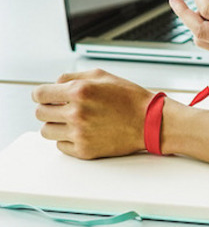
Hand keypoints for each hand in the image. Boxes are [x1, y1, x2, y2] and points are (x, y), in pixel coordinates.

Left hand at [32, 69, 153, 158]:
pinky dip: (67, 139)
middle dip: (49, 109)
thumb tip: (53, 85)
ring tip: (72, 121)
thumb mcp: (103, 76)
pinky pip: (60, 146)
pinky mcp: (84, 150)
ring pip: (46, 131)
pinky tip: (83, 132)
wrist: (150, 122)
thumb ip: (73, 77)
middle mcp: (76, 112)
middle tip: (64, 108)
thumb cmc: (129, 97)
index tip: (47, 97)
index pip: (39, 94)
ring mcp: (79, 133)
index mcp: (79, 91)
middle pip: (40, 113)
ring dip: (55, 125)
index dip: (41, 95)